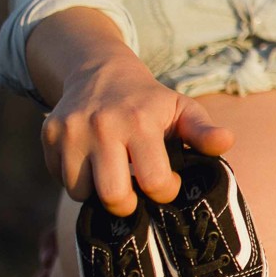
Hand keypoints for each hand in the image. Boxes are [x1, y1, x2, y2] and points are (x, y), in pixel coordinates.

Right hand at [40, 55, 233, 214]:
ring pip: (81, 193)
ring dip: (98, 192)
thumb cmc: (148, 101)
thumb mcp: (182, 109)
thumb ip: (203, 131)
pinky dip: (76, 179)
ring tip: (113, 173)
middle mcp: (103, 126)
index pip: (154, 181)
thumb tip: (226, 142)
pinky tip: (91, 162)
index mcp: (141, 121)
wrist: (99, 72)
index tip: (166, 184)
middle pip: (113, 196)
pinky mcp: (49, 136)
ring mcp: (71, 131)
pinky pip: (61, 179)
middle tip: (135, 192)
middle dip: (128, 205)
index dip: (164, 191)